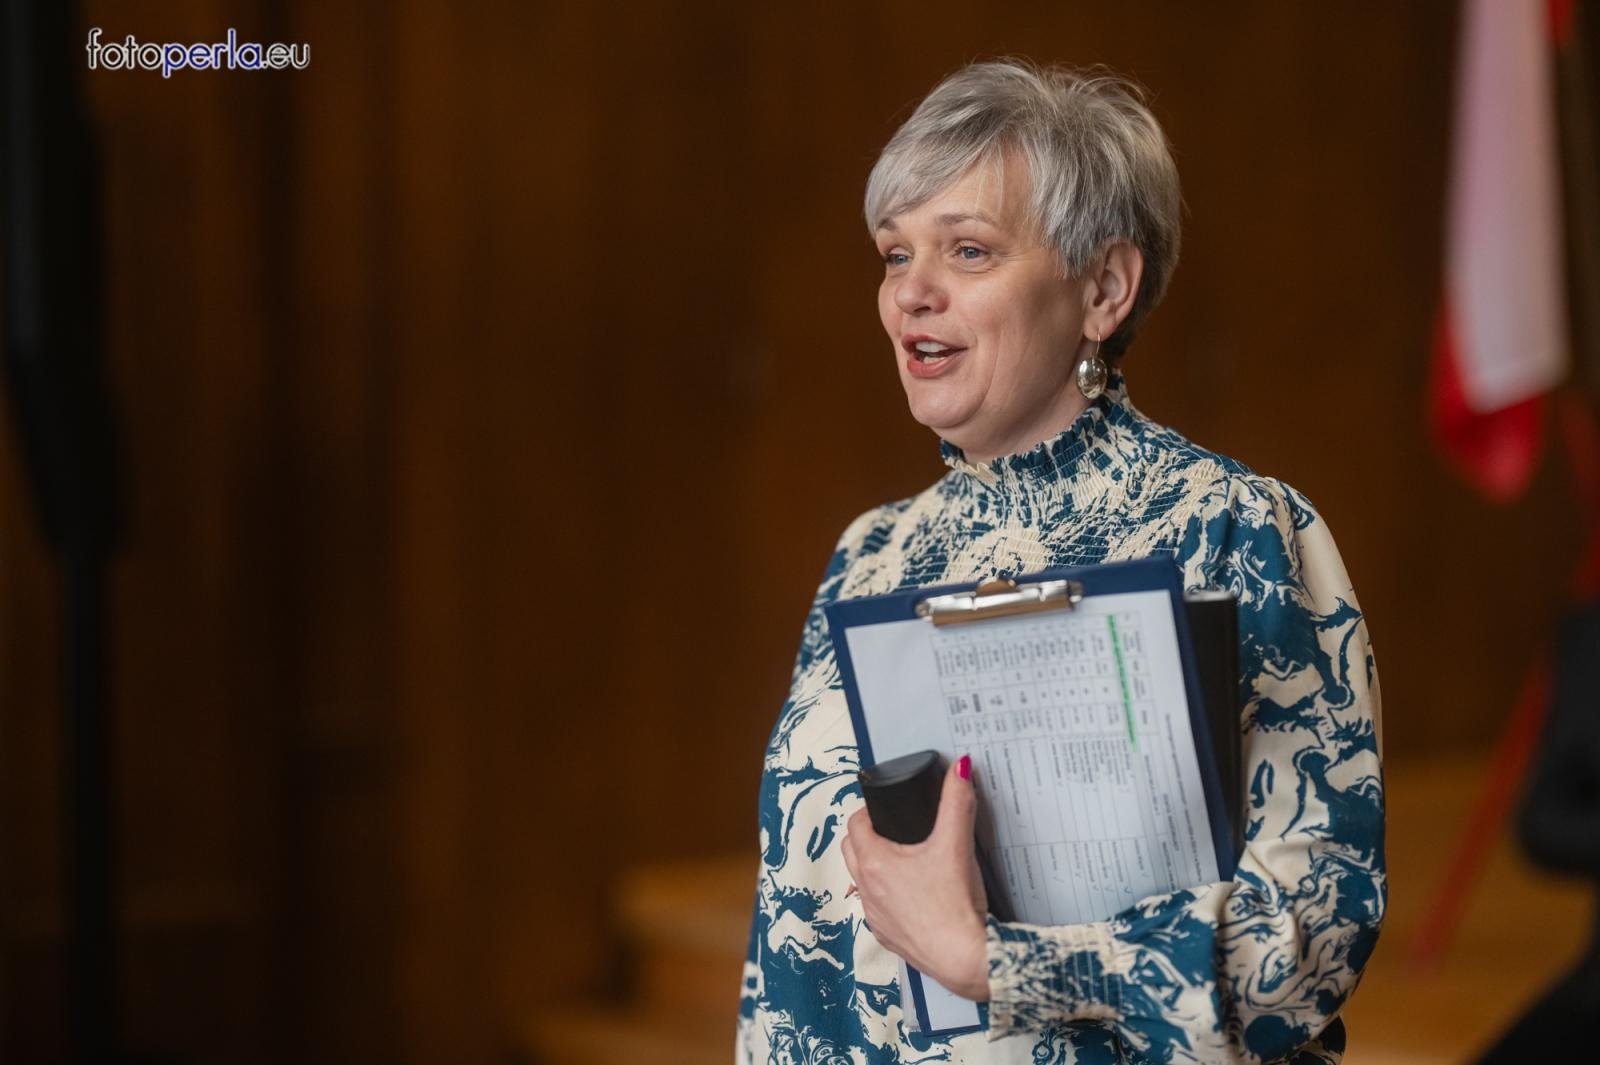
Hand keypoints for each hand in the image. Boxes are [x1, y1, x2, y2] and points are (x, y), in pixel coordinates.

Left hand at [841, 755, 989, 1000]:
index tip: (887, 808)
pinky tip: (913, 895)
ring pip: (862, 881)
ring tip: (904, 859)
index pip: (855, 824)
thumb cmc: (953, 906)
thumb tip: (960, 769)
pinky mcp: (888, 937)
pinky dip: (888, 897)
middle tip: (894, 829)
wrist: (964, 959)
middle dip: (868, 835)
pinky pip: (878, 909)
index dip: (869, 811)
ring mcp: (875, 917)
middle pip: (852, 851)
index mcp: (874, 863)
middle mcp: (867, 890)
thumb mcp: (956, 845)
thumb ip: (957, 802)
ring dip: (875, 867)